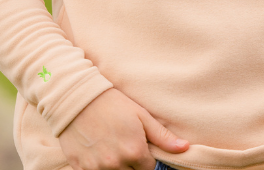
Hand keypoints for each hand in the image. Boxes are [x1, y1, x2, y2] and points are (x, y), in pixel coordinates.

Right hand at [58, 88, 189, 169]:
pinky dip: (99, 169)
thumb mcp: (141, 116)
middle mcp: (116, 164)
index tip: (142, 151)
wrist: (78, 100)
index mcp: (134, 152)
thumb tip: (185, 148)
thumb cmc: (113, 104)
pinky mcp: (80, 168)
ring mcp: (96, 168)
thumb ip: (163, 137)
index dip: (147, 162)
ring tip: (114, 151)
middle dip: (133, 166)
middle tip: (128, 150)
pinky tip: (100, 155)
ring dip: (117, 168)